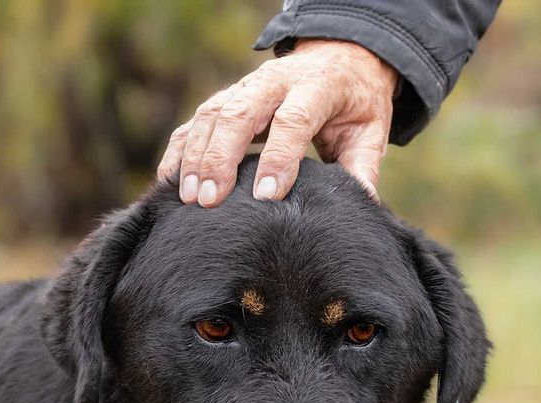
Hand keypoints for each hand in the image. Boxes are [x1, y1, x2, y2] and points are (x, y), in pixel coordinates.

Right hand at [157, 39, 398, 207]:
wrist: (339, 59)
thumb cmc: (354, 104)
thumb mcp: (370, 130)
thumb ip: (362, 167)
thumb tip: (359, 205)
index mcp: (316, 86)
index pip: (292, 121)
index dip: (278, 158)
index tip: (265, 196)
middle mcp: (274, 82)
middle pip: (239, 113)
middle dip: (220, 158)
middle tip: (210, 201)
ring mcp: (245, 87)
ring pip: (211, 115)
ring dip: (196, 157)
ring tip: (188, 197)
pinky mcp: (226, 98)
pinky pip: (196, 121)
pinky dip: (180, 150)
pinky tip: (170, 181)